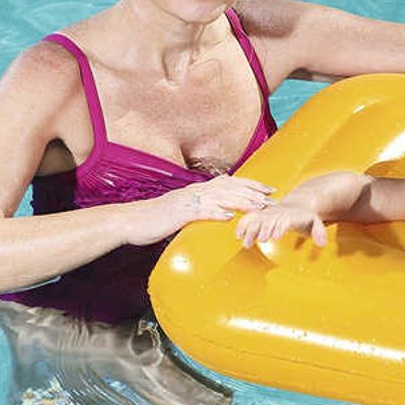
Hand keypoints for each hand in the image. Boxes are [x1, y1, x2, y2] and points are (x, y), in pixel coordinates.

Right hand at [127, 175, 273, 245]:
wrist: (132, 221)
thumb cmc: (158, 218)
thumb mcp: (184, 209)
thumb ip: (202, 206)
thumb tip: (221, 209)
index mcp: (199, 190)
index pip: (231, 183)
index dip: (251, 185)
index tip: (269, 190)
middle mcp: (196, 191)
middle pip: (230, 188)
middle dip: (253, 192)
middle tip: (272, 198)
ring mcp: (188, 201)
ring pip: (220, 197)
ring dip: (241, 201)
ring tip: (258, 207)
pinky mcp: (179, 213)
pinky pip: (200, 211)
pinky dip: (216, 212)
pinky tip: (229, 216)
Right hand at [236, 200, 327, 247]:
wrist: (299, 203)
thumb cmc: (307, 217)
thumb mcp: (315, 222)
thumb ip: (319, 232)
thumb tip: (323, 244)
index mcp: (290, 216)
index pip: (283, 221)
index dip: (279, 228)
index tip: (274, 237)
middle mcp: (277, 214)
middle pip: (268, 221)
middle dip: (263, 230)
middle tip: (259, 241)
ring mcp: (267, 214)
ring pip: (256, 221)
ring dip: (250, 231)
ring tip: (246, 244)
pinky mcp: (261, 216)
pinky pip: (249, 218)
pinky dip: (243, 225)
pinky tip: (238, 235)